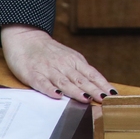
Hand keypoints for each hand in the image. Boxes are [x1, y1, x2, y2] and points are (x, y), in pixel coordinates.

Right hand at [0, 24, 114, 103]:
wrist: (26, 39)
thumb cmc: (50, 52)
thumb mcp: (69, 58)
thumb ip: (81, 72)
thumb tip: (99, 87)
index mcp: (75, 61)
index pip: (91, 74)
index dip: (102, 84)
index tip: (112, 94)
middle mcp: (64, 65)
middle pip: (81, 79)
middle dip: (93, 90)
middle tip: (104, 99)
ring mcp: (49, 70)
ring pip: (64, 82)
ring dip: (76, 91)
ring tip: (86, 99)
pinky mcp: (34, 75)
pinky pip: (43, 83)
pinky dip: (50, 89)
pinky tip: (57, 95)